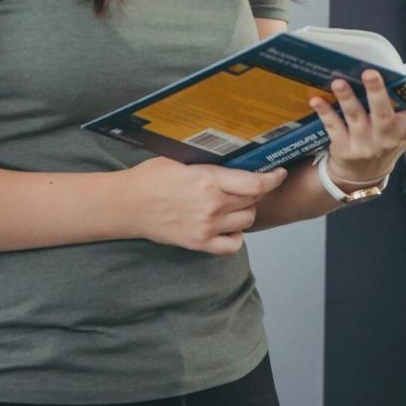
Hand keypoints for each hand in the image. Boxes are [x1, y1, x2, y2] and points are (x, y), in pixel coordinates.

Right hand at [121, 157, 287, 254]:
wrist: (128, 205)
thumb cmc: (151, 178)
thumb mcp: (183, 161)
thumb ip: (212, 166)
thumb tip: (238, 162)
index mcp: (208, 180)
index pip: (255, 184)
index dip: (271, 178)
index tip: (277, 174)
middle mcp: (211, 205)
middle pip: (253, 202)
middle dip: (254, 192)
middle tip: (246, 186)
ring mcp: (206, 227)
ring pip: (246, 221)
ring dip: (245, 212)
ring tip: (233, 204)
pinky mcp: (199, 244)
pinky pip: (232, 245)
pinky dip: (236, 236)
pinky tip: (229, 226)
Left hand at [309, 68, 405, 187]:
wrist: (361, 175)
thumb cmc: (392, 139)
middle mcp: (388, 137)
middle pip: (384, 114)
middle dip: (377, 92)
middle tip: (370, 72)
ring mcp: (364, 143)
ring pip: (355, 118)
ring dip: (346, 98)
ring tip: (338, 81)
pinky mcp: (343, 146)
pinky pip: (332, 127)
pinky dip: (324, 112)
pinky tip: (315, 98)